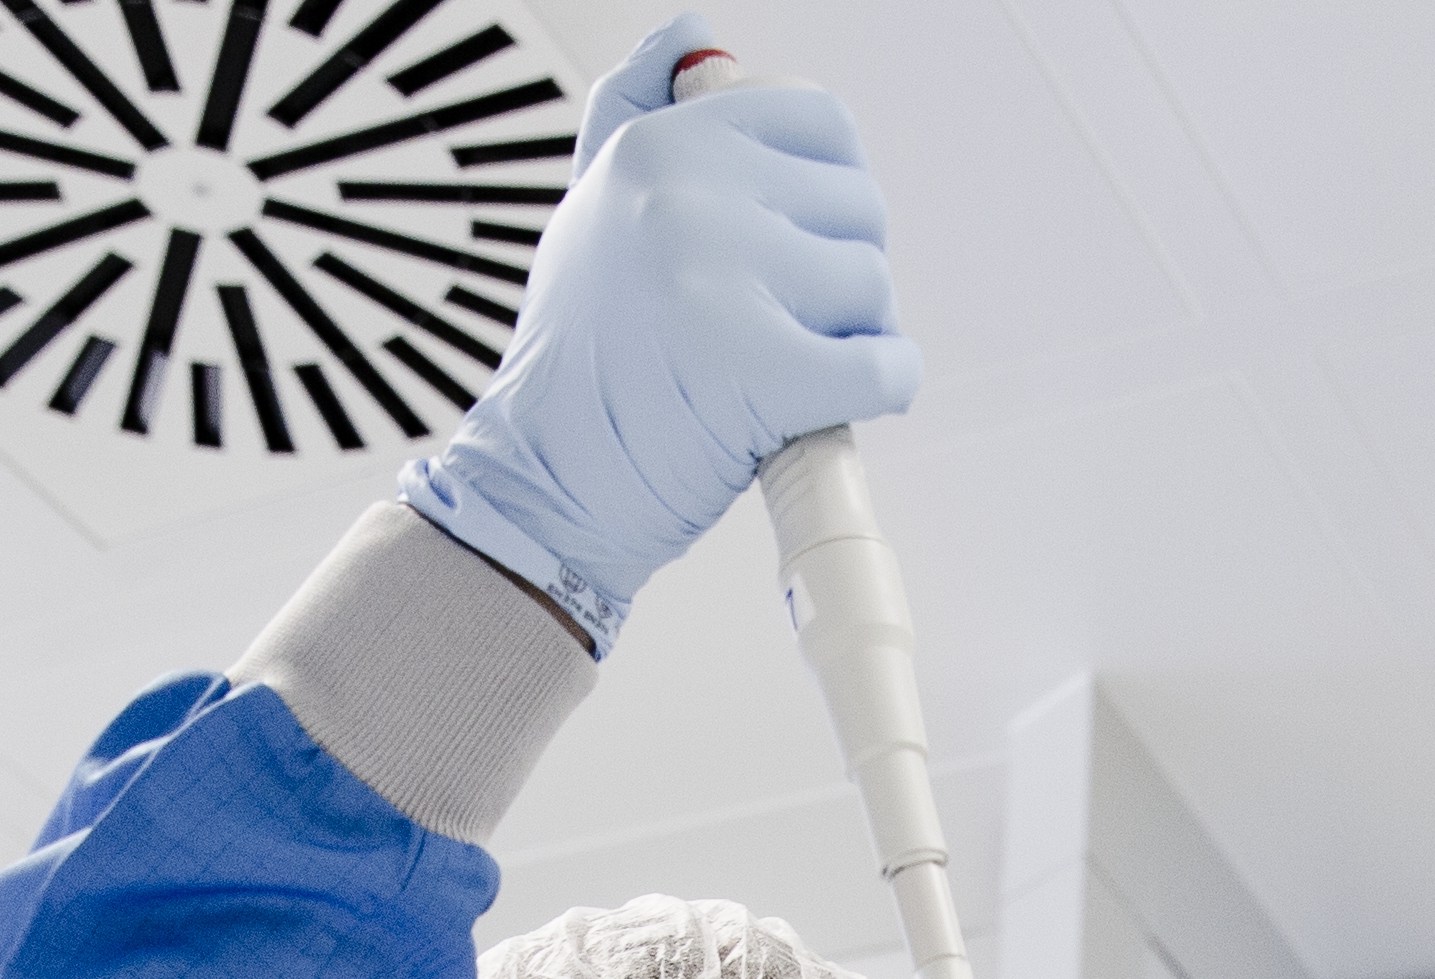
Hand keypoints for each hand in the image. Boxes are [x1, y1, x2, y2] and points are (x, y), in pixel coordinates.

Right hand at [399, 17, 920, 646]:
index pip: (821, 121)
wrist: (547, 478)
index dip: (827, 189)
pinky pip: (887, 368)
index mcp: (664, 142)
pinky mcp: (763, 372)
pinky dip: (879, 393)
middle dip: (837, 269)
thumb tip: (700, 33)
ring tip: (780, 365)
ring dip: (851, 334)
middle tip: (781, 318)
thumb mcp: (596, 198)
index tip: (797, 243)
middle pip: (859, 205)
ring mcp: (726, 278)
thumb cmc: (586, 347)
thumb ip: (647, 106)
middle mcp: (691, 193)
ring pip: (873, 286)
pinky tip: (827, 407)